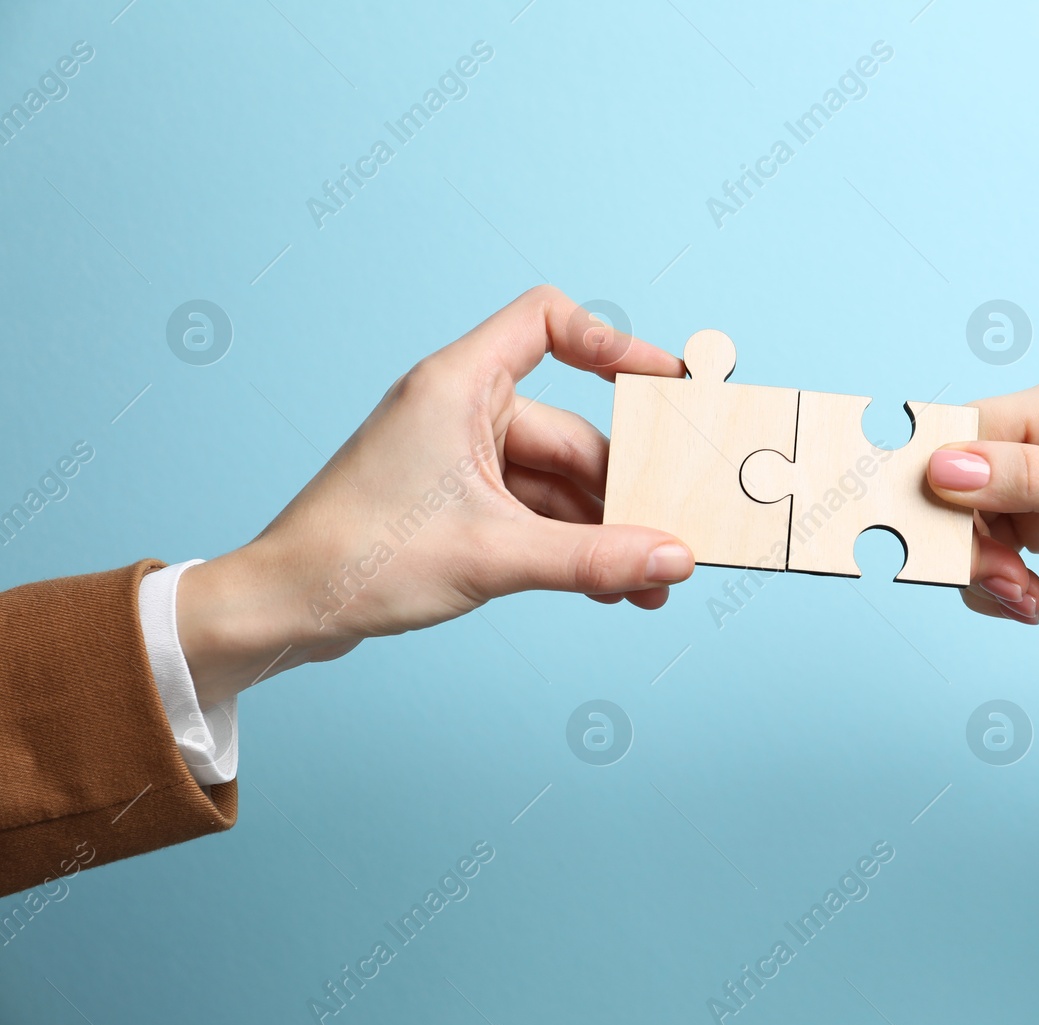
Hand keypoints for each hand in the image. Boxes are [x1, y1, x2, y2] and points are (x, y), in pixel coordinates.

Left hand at [175, 286, 695, 705]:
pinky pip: (534, 511)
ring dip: (604, 530)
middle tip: (673, 529)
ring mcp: (457, 459)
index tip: (665, 384)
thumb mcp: (494, 556)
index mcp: (459, 386)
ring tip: (650, 580)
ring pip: (557, 481)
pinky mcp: (454, 503)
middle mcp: (460, 411)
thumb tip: (673, 558)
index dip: (613, 343)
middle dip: (624, 488)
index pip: (548, 321)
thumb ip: (594, 558)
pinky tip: (610, 585)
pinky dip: (572, 544)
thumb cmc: (358, 558)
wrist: (283, 608)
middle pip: (572, 428)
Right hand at [927, 377, 1038, 647]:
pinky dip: (997, 579)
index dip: (928, 489)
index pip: (956, 436)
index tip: (923, 542)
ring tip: (1024, 600)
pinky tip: (1028, 599)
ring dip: (982, 571)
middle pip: (951, 486)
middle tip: (1004, 586)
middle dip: (964, 545)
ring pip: (965, 524)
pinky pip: (990, 546)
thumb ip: (1027, 482)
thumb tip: (943, 467)